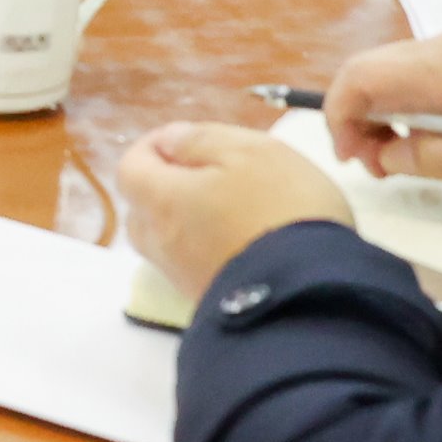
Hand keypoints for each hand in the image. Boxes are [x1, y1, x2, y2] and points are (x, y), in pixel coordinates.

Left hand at [114, 123, 355, 300]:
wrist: (313, 297)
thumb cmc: (281, 210)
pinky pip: (193, 265)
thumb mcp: (250, 152)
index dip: (151, 148)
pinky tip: (242, 239)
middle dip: (164, 186)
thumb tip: (169, 140)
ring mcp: (183, 278)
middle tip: (206, 174)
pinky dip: (206, 247)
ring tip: (228, 207)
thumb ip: (201, 140)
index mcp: (161, 201)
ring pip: (166, 240)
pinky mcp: (208, 301)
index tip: (182, 141)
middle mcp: (161, 243)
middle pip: (142, 210)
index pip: (129, 169)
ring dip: (186, 219)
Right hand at [319, 23, 441, 186]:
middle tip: (381, 162)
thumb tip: (386, 156)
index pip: (360, 79)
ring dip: (381, 106)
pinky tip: (438, 124)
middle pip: (367, 67)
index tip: (358, 160)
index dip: (339, 119)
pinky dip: (407, 93)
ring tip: (410, 149)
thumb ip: (441, 160)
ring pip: (391, 64)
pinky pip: (419, 62)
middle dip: (355, 116)